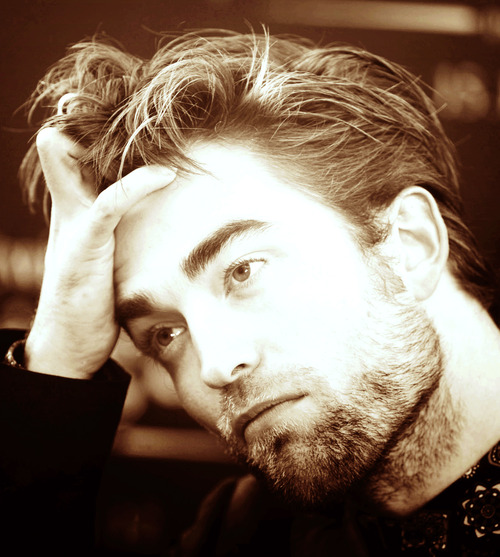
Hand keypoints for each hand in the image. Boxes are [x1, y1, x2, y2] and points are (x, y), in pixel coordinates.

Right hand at [25, 128, 175, 378]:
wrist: (69, 343)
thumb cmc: (94, 299)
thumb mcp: (110, 255)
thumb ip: (121, 231)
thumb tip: (154, 219)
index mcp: (77, 206)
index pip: (76, 148)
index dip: (100, 127)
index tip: (143, 117)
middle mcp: (71, 207)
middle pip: (71, 141)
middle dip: (102, 119)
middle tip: (144, 105)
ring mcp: (75, 223)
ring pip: (80, 159)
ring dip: (117, 140)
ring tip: (160, 126)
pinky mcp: (85, 244)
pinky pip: (108, 201)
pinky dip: (136, 184)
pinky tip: (165, 175)